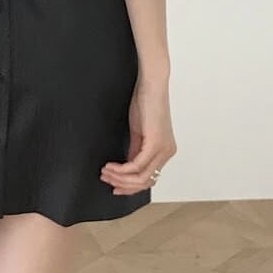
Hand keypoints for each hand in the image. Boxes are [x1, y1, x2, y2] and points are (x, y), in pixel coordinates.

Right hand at [101, 75, 175, 195]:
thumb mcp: (139, 133)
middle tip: (105, 179)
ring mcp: (163, 150)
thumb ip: (135, 151)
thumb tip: (126, 167)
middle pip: (145, 182)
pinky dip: (121, 169)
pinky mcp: (156, 144)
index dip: (130, 187)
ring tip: (105, 172)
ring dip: (119, 178)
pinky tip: (110, 166)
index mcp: (165, 151)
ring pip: (141, 177)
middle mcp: (167, 153)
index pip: (148, 179)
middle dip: (122, 184)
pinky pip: (137, 166)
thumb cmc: (145, 103)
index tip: (114, 186)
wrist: (151, 85)